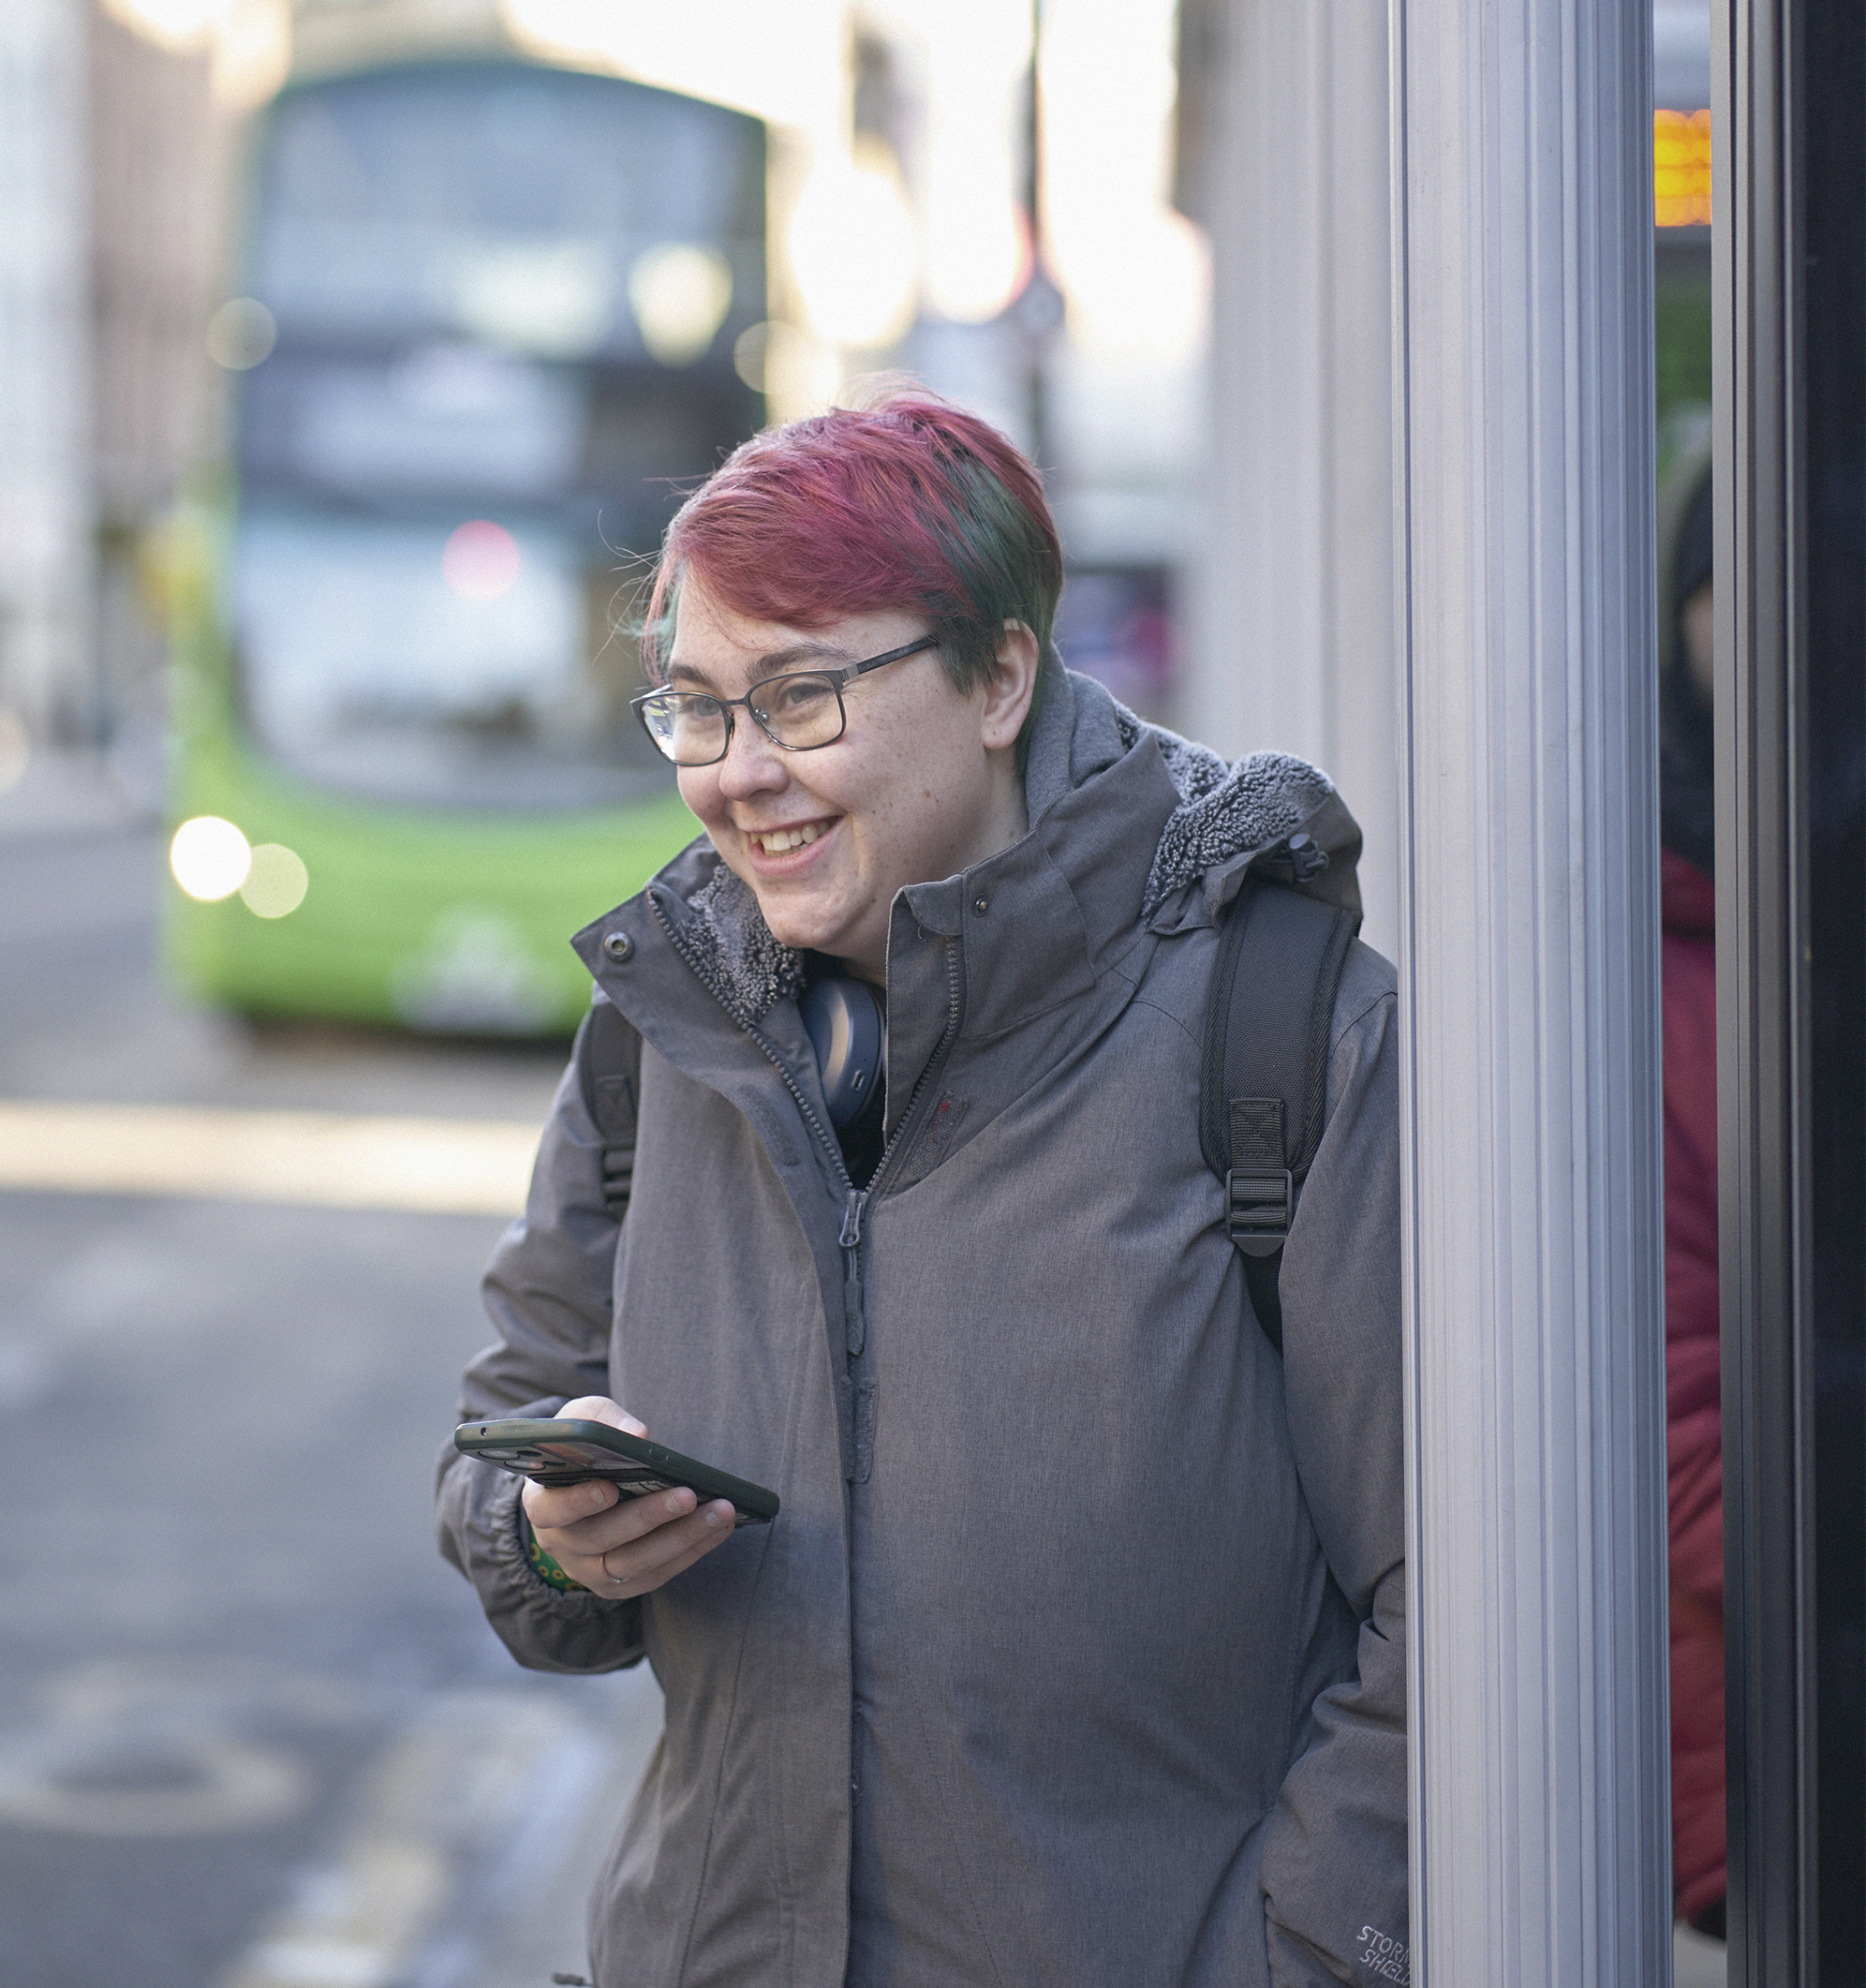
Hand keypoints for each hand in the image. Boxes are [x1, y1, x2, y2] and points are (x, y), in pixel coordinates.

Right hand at [521, 1397, 736, 1599]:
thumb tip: (639, 1435)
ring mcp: (589, 1570)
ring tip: (720, 1511)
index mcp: (542, 1503)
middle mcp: (561, 1544)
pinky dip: (691, 1551)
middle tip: (689, 1495)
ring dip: (681, 1538)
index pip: (550, 1511)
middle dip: (649, 1517)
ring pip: (634, 1563)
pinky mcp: (621, 1584)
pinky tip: (719, 1527)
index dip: (577, 1503)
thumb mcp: (582, 1420)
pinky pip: (657, 1575)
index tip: (609, 1488)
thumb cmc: (583, 1449)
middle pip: (603, 1538)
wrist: (585, 1486)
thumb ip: (603, 1420)